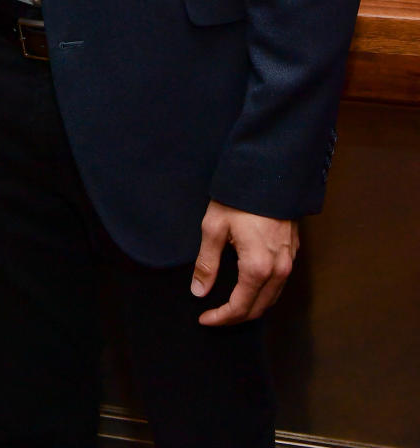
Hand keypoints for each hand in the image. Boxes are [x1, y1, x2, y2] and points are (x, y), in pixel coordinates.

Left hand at [191, 200, 297, 325]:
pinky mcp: (293, 252)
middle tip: (214, 316)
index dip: (221, 318)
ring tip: (229, 306)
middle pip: (258, 309)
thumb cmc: (239, 199)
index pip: (240, 308)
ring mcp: (289, 262)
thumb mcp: (214, 227)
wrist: (269, 173)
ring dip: (251, 307)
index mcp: (258, 268)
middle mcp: (279, 270)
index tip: (204, 318)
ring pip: (272, 299)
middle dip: (235, 317)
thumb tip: (199, 291)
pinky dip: (264, 293)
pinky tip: (248, 287)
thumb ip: (206, 263)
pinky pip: (279, 284)